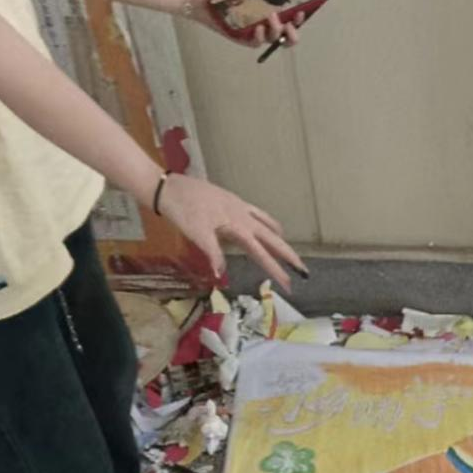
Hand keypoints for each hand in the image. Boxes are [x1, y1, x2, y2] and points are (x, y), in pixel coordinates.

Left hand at [156, 175, 304, 290]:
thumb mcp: (197, 234)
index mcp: (238, 225)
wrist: (169, 187)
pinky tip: (264, 226)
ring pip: (267, 224)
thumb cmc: (182, 209)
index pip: (262, 253)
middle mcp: (243, 215)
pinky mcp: (232, 201)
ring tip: (288, 250)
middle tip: (303, 271)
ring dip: (279, 238)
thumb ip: (213, 253)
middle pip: (272, 238)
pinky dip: (266, 222)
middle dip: (288, 255)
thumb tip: (222, 275)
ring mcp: (239, 206)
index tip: (289, 285)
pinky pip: (257, 213)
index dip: (276, 270)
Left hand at [181, 0, 301, 44]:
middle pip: (286, 35)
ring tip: (271, 18)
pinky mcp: (241, 38)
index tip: (302, 11)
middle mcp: (263, 22)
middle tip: (291, 23)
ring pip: (273, 40)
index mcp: (268, 8)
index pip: (290, 17)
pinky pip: (255, 43)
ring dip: (276, 31)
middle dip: (293, 32)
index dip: (299, 18)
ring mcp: (253, 31)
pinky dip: (259, 37)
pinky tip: (258, 28)